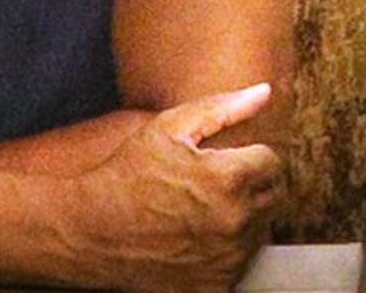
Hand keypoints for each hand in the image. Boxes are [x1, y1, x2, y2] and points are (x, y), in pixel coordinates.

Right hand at [66, 82, 283, 292]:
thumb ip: (221, 108)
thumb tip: (264, 93)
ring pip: (259, 231)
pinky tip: (197, 238)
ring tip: (201, 210)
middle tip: (212, 184)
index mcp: (229, 178)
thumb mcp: (168, 129)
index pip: (272, 163)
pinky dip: (226, 251)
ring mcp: (228, 258)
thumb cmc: (127, 174)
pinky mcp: (218, 285)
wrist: (92, 231)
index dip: (249, 157)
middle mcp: (236, 221)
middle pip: (273, 197)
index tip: (223, 161)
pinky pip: (241, 264)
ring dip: (241, 219)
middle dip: (250, 186)